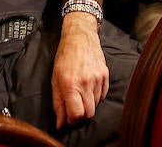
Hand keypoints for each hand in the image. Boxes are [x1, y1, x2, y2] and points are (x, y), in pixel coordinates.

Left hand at [51, 12, 108, 128]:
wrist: (80, 37)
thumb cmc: (65, 57)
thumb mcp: (55, 80)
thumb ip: (58, 103)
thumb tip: (60, 123)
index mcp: (70, 84)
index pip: (77, 114)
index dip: (72, 120)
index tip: (69, 118)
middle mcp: (86, 82)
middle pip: (89, 113)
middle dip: (81, 114)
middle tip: (75, 107)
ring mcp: (97, 78)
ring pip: (96, 104)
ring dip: (88, 104)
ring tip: (81, 94)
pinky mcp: (105, 74)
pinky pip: (103, 95)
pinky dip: (96, 96)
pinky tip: (89, 88)